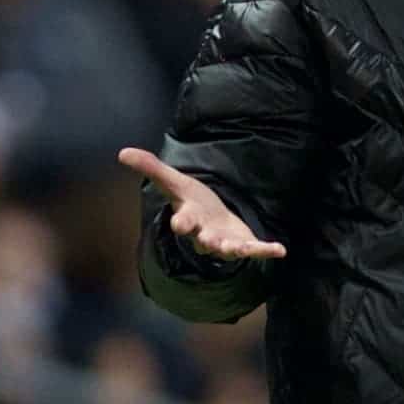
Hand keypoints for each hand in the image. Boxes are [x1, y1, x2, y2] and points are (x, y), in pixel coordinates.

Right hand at [119, 147, 286, 260]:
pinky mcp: (244, 243)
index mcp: (190, 219)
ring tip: (241, 249)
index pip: (183, 222)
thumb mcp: (175, 182)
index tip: (179, 223)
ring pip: (227, 250)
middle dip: (207, 241)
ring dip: (233, 250)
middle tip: (209, 241)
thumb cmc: (193, 201)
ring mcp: (225, 242)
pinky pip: (255, 250)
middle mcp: (205, 235)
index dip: (181, 223)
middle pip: (204, 241)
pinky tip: (280, 250)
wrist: (213, 218)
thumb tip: (123, 152)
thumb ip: (152, 169)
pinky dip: (266, 251)